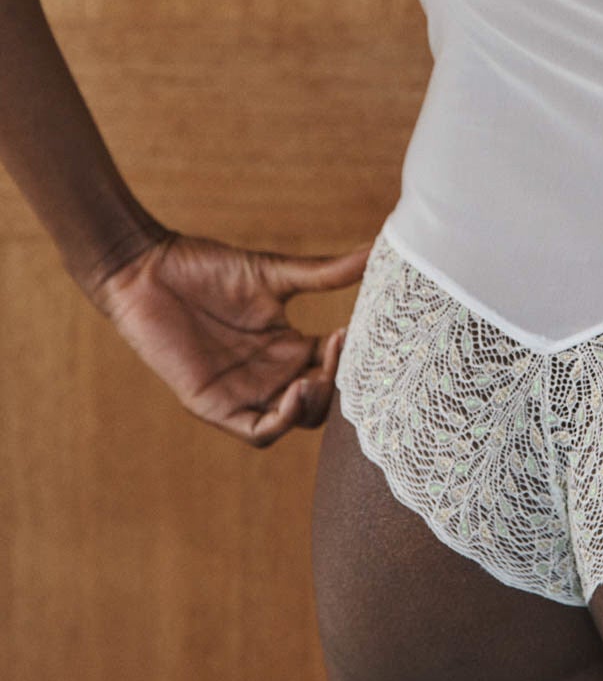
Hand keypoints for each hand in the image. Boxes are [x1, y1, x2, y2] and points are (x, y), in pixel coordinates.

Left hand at [86, 229, 374, 445]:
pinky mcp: (215, 406)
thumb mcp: (274, 272)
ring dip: (316, 405)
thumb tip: (378, 247)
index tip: (377, 334)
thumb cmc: (205, 267)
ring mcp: (245, 392)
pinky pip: (259, 432)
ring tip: (320, 377)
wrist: (147, 271)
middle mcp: (272, 374)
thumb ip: (326, 272)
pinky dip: (284, 420)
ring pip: (297, 420)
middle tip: (347, 356)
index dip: (358, 358)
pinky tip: (298, 389)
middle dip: (341, 385)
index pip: (338, 366)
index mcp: (289, 347)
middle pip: (323, 400)